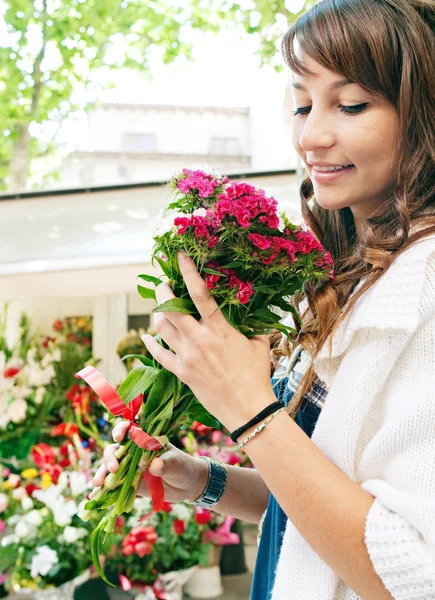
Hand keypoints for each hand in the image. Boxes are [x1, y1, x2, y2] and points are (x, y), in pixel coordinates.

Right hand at [89, 420, 208, 502]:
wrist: (187, 485)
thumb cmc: (182, 467)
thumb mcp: (176, 463)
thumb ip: (166, 463)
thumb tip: (154, 466)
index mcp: (145, 439)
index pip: (129, 430)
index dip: (121, 430)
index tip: (119, 438)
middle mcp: (134, 451)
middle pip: (115, 449)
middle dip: (110, 457)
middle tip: (114, 468)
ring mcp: (130, 467)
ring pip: (110, 467)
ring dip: (102, 473)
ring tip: (98, 484)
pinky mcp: (128, 482)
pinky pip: (113, 485)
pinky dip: (103, 490)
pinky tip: (94, 495)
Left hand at [142, 252, 274, 430]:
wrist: (248, 409)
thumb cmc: (257, 375)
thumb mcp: (259, 344)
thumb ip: (249, 327)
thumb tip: (247, 315)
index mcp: (219, 329)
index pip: (200, 293)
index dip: (188, 271)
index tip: (180, 256)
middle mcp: (199, 339)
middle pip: (170, 308)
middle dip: (163, 290)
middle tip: (163, 282)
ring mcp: (187, 356)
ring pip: (162, 328)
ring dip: (157, 314)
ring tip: (159, 306)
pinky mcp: (181, 373)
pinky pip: (159, 354)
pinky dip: (151, 343)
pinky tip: (147, 336)